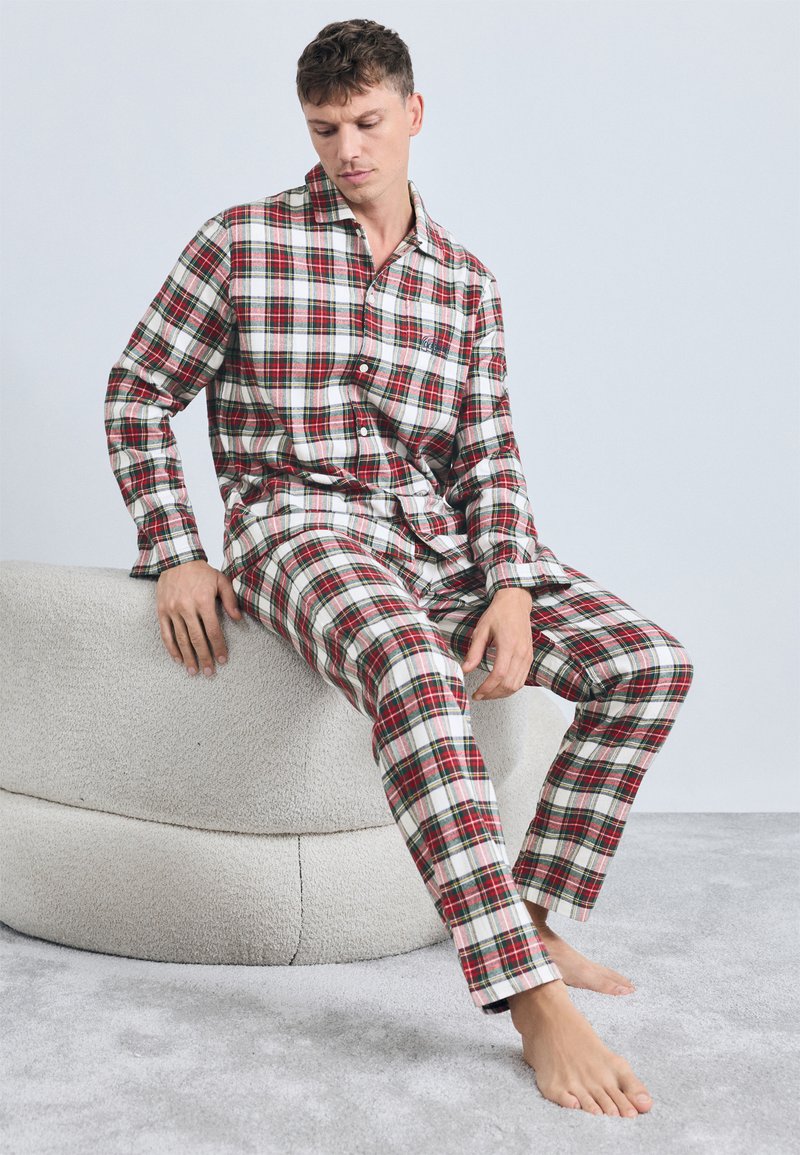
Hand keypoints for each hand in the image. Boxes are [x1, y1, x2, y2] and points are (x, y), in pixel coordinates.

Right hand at [156, 559, 242, 675]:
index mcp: (204, 601)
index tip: (222, 660)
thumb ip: (230, 600)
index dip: (218, 647)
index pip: (213, 630)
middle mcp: (187, 607)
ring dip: (188, 657)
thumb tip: (238, 619)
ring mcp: (172, 610)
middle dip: (204, 657)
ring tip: (194, 671)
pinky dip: (171, 648)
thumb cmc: (201, 571)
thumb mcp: (221, 580)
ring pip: (181, 639)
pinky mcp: (161, 611)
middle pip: (197, 639)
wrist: (176, 558)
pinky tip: (178, 659)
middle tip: (209, 672)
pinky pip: (166, 633)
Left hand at [460, 587, 532, 699]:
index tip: (477, 693)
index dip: (487, 688)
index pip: (499, 674)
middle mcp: (521, 652)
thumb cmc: (499, 613)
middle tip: (479, 696)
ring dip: (502, 693)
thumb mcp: (481, 630)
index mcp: (508, 645)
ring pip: (517, 685)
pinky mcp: (529, 657)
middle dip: (493, 694)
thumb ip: (474, 652)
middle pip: (509, 684)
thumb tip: (465, 669)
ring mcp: (527, 656)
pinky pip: (522, 679)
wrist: (516, 602)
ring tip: (488, 694)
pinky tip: (500, 687)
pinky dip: (511, 687)